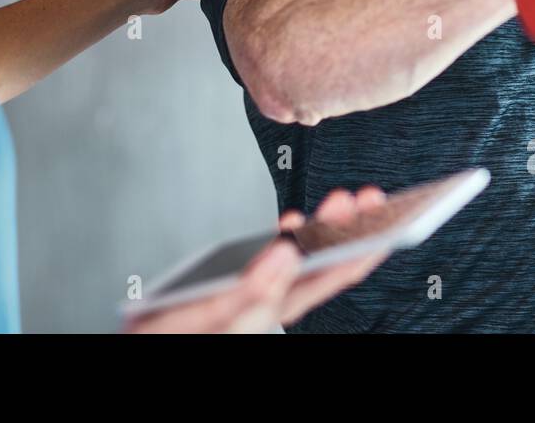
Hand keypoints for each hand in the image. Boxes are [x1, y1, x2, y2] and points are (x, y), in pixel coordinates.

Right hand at [121, 186, 387, 333]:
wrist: (148, 339)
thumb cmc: (175, 337)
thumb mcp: (211, 315)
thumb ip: (250, 290)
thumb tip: (288, 251)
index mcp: (276, 307)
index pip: (335, 273)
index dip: (365, 244)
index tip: (387, 214)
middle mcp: (274, 299)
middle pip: (325, 261)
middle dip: (352, 226)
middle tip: (371, 194)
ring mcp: (260, 292)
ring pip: (304, 258)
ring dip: (326, 227)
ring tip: (344, 200)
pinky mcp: (241, 287)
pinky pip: (276, 260)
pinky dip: (289, 237)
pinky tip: (294, 222)